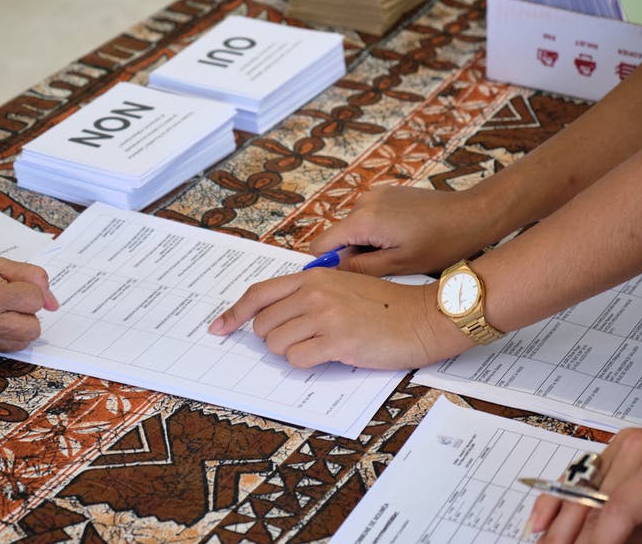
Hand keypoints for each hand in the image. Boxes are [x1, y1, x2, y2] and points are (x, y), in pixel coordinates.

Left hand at [208, 270, 470, 369]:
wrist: (422, 317)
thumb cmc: (385, 305)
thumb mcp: (343, 286)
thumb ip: (309, 294)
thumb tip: (272, 316)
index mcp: (313, 277)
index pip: (259, 293)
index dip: (234, 313)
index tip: (219, 328)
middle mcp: (314, 293)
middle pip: (263, 324)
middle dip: (274, 338)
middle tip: (302, 339)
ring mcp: (324, 316)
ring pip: (276, 344)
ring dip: (292, 351)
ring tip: (321, 345)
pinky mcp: (336, 341)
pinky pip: (297, 359)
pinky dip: (306, 362)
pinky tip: (330, 354)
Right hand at [309, 185, 490, 276]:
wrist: (473, 215)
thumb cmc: (441, 243)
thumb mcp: (398, 265)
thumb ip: (359, 268)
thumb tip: (331, 271)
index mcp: (362, 220)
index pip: (320, 246)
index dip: (327, 266)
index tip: (344, 280)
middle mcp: (363, 202)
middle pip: (337, 237)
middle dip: (352, 255)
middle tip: (382, 268)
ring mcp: (375, 194)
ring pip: (354, 229)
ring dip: (366, 244)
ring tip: (396, 253)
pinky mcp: (387, 193)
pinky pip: (368, 217)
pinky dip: (377, 232)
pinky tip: (402, 239)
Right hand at [529, 427, 641, 543]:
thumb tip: (609, 539)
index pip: (616, 510)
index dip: (596, 541)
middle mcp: (635, 447)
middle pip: (591, 503)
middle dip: (571, 537)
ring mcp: (621, 445)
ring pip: (576, 490)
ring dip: (557, 527)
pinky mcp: (616, 450)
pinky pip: (578, 476)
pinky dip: (557, 501)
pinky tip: (539, 523)